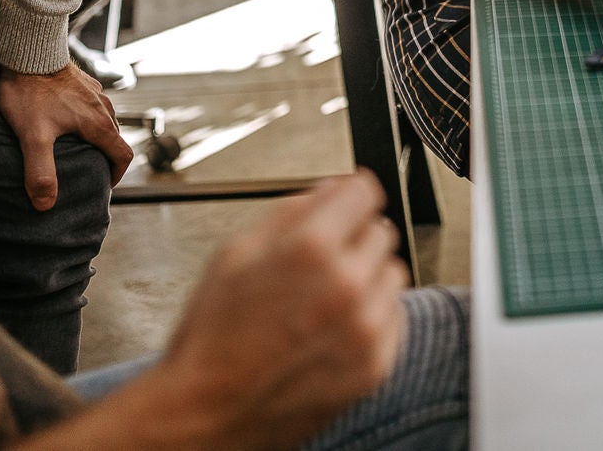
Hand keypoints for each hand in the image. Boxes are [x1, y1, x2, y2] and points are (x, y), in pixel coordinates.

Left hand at [0, 65, 134, 210]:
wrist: (30, 51)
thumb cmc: (31, 94)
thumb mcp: (33, 137)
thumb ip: (40, 172)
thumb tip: (46, 205)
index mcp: (98, 124)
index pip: (123, 155)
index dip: (116, 174)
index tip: (104, 184)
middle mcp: (104, 108)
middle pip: (115, 138)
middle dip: (106, 157)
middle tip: (87, 169)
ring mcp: (95, 92)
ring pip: (105, 120)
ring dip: (98, 136)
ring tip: (76, 145)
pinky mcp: (83, 81)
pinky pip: (93, 105)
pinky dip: (87, 118)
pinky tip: (65, 118)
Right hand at [133, 172, 407, 449]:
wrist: (208, 412)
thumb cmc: (213, 340)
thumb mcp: (233, 254)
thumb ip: (289, 211)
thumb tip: (328, 190)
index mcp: (310, 249)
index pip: (364, 191)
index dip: (349, 194)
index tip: (346, 202)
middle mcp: (346, 285)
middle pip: (381, 230)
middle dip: (354, 237)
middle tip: (322, 261)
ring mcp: (365, 328)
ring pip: (392, 273)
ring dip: (367, 276)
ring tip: (324, 298)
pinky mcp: (375, 364)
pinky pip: (394, 317)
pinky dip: (372, 315)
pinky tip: (334, 326)